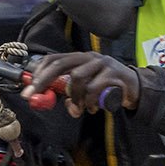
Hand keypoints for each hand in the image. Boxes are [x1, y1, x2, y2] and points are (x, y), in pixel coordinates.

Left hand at [23, 52, 140, 116]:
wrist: (135, 89)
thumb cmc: (107, 88)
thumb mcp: (85, 90)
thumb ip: (70, 95)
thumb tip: (57, 102)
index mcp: (80, 58)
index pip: (54, 59)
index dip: (39, 72)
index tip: (29, 87)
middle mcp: (89, 57)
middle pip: (61, 64)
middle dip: (44, 80)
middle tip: (36, 95)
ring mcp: (102, 63)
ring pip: (77, 77)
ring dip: (74, 97)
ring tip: (79, 108)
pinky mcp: (113, 74)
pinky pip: (93, 88)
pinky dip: (89, 101)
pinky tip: (93, 108)